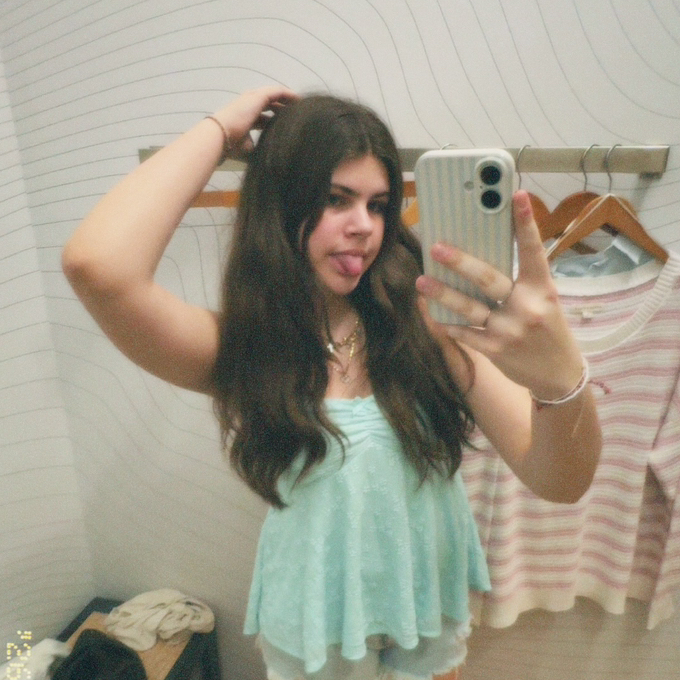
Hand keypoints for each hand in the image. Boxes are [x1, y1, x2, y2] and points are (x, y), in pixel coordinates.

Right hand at [212, 86, 297, 159]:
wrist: (221, 135)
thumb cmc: (232, 144)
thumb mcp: (248, 147)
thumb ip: (259, 148)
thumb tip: (270, 158)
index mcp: (246, 118)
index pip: (263, 117)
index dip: (275, 120)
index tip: (287, 127)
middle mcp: (249, 105)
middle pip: (270, 105)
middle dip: (283, 109)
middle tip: (298, 116)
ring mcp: (253, 99)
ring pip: (275, 96)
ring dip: (288, 100)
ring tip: (302, 106)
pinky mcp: (258, 96)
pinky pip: (278, 92)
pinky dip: (288, 95)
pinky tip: (299, 100)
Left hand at [416, 190, 583, 399]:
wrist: (559, 375)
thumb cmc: (549, 329)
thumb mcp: (544, 301)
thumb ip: (520, 281)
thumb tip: (483, 255)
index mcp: (543, 289)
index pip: (533, 251)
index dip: (525, 223)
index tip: (516, 195)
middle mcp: (527, 308)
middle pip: (489, 279)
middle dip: (460, 262)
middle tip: (436, 247)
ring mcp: (509, 330)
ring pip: (470, 308)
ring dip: (442, 294)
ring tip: (421, 282)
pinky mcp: (496, 349)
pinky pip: (466, 333)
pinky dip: (449, 324)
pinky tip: (432, 315)